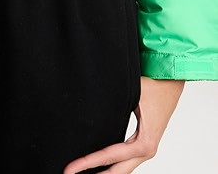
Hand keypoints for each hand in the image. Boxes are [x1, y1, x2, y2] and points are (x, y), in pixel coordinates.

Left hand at [62, 76, 184, 172]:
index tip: (70, 169)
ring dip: (103, 171)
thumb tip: (90, 106)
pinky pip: (125, 160)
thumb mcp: (133, 93)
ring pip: (121, 169)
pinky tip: (97, 164)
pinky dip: (111, 164)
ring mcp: (145, 149)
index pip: (109, 157)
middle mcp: (146, 150)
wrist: (172, 77)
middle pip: (116, 172)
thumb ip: (113, 104)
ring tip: (81, 171)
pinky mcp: (143, 143)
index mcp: (143, 143)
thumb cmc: (155, 85)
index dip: (87, 163)